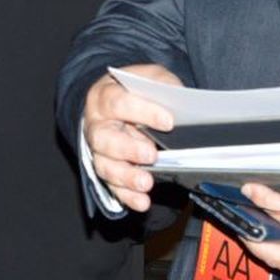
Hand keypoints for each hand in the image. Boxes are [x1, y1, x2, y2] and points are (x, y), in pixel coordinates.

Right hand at [81, 63, 180, 211]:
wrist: (116, 104)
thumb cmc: (136, 91)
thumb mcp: (151, 77)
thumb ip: (163, 86)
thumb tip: (182, 102)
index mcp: (105, 96)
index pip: (118, 103)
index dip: (142, 112)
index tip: (169, 121)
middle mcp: (97, 124)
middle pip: (104, 138)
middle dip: (128, 149)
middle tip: (151, 155)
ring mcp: (100, 150)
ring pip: (105, 166)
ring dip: (125, 177)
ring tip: (146, 183)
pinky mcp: (107, 169)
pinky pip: (112, 186)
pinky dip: (127, 196)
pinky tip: (142, 202)